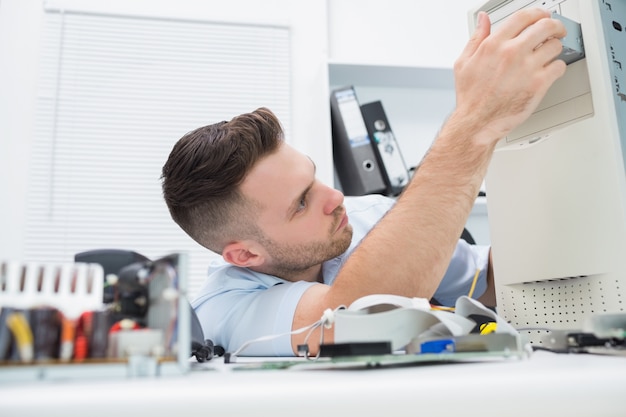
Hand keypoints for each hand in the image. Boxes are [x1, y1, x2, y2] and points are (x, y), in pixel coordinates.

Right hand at [453, 8, 566, 144]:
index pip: (524, 16)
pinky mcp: (538, 84)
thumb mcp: (463, 63)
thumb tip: (483, 19)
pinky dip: (557, 68)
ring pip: (555, 46)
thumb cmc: (470, 97)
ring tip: (549, 55)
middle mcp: (512, 53)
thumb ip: (476, 38)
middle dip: (555, 26)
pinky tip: (549, 72)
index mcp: (494, 45)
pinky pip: (559, 67)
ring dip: (555, 49)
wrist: (476, 123)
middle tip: (557, 31)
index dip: (538, 13)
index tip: (542, 17)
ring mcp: (527, 68)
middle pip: (545, 26)